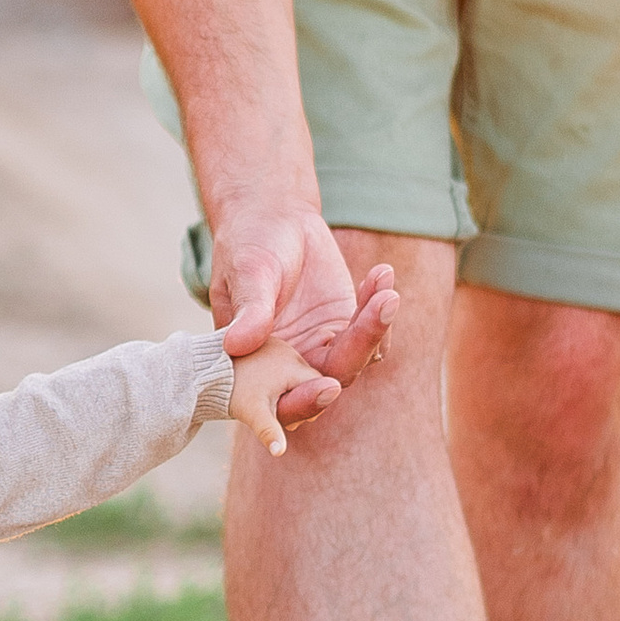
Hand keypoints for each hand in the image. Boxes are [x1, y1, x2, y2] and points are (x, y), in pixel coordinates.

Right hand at [208, 203, 395, 426]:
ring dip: (375, 325)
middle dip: (359, 351)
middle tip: (380, 311)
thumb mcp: (246, 274)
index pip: (282, 399)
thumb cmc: (247, 246)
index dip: (303, 401)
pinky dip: (379, 306)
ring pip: (360, 356)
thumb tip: (235, 345)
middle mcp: (291, 363)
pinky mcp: (345, 324)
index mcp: (256, 365)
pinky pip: (372, 330)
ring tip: (383, 290)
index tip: (329, 386)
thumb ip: (249, 310)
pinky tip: (380, 274)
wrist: (271, 219)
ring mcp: (322, 344)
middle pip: (332, 379)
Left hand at [226, 338, 337, 455]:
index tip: (291, 419)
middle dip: (299, 398)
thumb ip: (270, 431)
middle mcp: (290, 351)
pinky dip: (277, 375)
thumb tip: (279, 453)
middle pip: (309, 380)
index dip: (311, 407)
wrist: (207, 370)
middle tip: (276, 411)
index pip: (321, 386)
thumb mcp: (254, 412)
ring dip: (289, 387)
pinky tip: (262, 384)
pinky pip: (282, 362)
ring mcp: (279, 345)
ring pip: (296, 371)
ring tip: (267, 397)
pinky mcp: (267, 344)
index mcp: (294, 366)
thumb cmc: (234, 391)